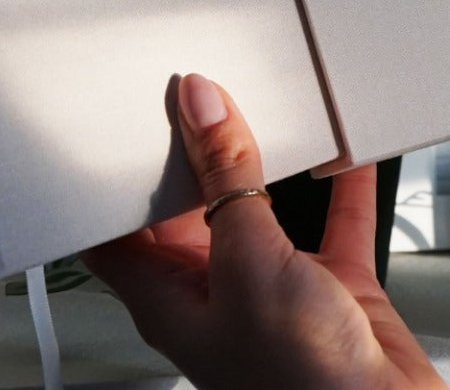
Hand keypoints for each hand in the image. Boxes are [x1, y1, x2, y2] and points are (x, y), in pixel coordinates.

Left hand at [84, 74, 444, 389]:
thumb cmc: (297, 385)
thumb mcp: (248, 262)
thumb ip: (224, 180)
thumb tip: (200, 107)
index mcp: (170, 296)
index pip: (115, 231)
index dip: (107, 179)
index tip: (113, 120)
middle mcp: (216, 288)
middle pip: (187, 204)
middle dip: (189, 150)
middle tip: (193, 89)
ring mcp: (274, 284)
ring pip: (259, 203)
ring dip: (263, 158)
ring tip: (260, 102)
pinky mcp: (331, 283)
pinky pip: (333, 216)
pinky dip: (339, 181)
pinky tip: (342, 145)